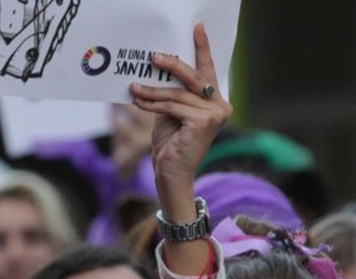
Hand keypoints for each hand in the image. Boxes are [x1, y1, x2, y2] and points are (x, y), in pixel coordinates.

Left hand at [129, 23, 232, 212]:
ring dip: (153, 90)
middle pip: (194, 77)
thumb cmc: (170, 143)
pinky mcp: (203, 122)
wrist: (170, 172)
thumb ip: (173, 93)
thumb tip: (159, 68)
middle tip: (153, 56)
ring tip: (134, 87)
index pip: (208, 71)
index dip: (202, 49)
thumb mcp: (171, 112)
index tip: (196, 28)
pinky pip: (172, 105)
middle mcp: (221, 107)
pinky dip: (153, 102)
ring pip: (178, 93)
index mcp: (216, 102)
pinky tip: (138, 99)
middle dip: (172, 64)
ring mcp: (215, 115)